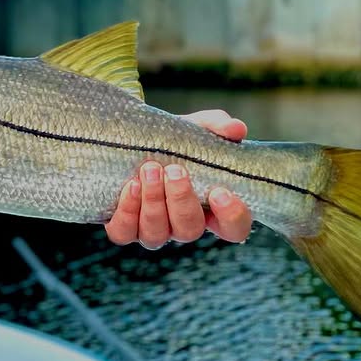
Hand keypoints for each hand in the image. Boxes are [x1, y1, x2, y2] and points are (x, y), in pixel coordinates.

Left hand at [104, 109, 252, 248]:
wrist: (133, 139)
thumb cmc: (173, 140)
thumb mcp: (196, 128)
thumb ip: (219, 126)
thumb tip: (236, 128)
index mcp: (210, 208)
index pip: (234, 229)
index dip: (231, 217)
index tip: (220, 192)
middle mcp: (182, 224)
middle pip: (189, 229)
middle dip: (181, 200)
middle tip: (174, 170)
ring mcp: (153, 229)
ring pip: (156, 234)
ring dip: (153, 202)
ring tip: (149, 170)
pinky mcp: (124, 227)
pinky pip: (124, 232)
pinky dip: (127, 212)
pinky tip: (130, 186)